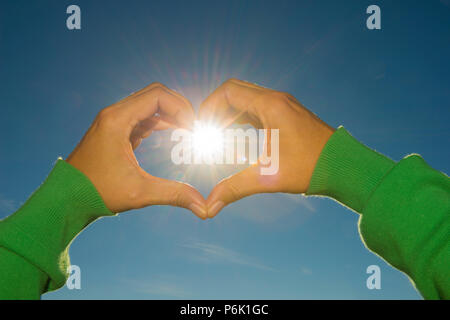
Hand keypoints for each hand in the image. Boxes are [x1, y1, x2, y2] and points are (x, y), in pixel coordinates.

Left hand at [67, 83, 206, 218]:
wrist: (65, 198)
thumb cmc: (96, 192)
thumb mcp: (139, 192)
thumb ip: (174, 194)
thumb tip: (203, 207)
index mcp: (117, 120)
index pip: (157, 95)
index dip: (181, 107)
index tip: (193, 128)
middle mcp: (114, 114)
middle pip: (154, 94)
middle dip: (178, 107)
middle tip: (194, 127)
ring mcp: (114, 121)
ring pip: (148, 104)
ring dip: (169, 113)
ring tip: (188, 130)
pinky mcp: (115, 131)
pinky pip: (141, 117)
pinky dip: (159, 122)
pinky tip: (172, 134)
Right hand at [199, 79, 334, 217]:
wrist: (345, 166)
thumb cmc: (312, 168)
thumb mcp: (269, 177)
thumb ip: (236, 188)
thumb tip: (210, 206)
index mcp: (270, 105)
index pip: (227, 92)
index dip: (208, 107)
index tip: (200, 127)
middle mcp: (276, 99)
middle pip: (234, 91)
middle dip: (215, 109)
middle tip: (205, 130)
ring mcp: (283, 105)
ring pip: (246, 98)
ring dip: (228, 112)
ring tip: (217, 134)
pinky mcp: (287, 114)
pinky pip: (257, 108)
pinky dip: (242, 117)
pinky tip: (237, 135)